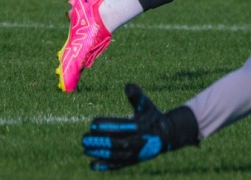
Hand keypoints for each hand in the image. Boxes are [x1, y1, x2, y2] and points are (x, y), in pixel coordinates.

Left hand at [82, 83, 197, 170]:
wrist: (166, 136)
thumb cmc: (152, 117)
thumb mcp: (146, 105)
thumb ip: (136, 96)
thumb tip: (128, 85)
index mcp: (142, 126)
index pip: (121, 126)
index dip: (106, 125)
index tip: (93, 122)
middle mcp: (139, 141)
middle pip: (117, 142)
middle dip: (100, 140)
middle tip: (84, 138)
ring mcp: (136, 153)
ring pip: (116, 155)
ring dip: (100, 153)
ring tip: (86, 148)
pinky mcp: (132, 161)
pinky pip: (118, 164)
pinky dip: (105, 165)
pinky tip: (92, 164)